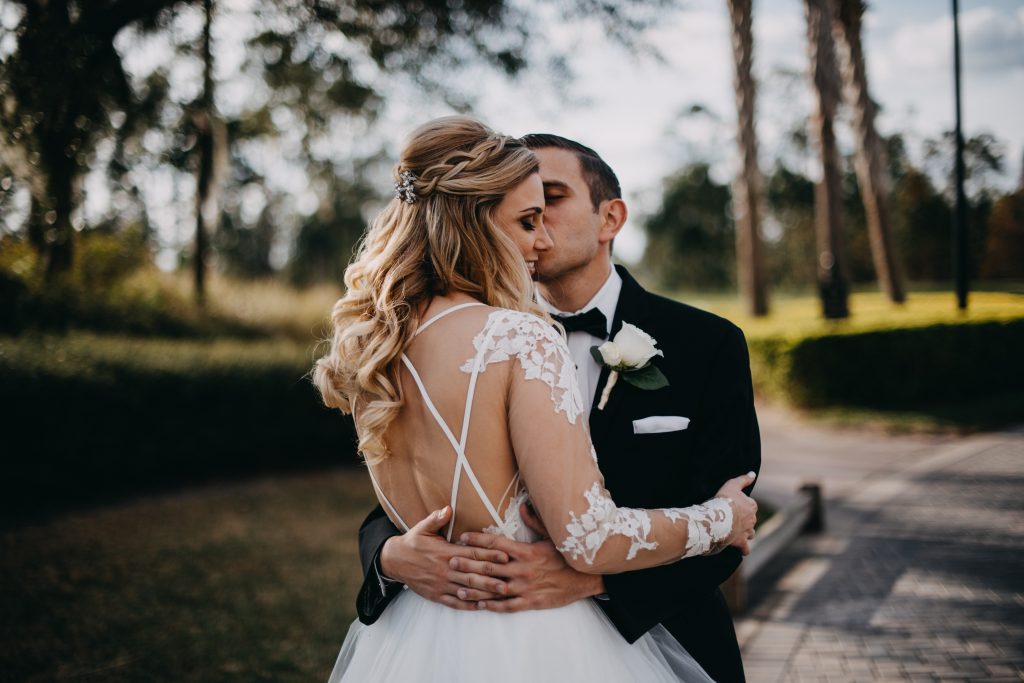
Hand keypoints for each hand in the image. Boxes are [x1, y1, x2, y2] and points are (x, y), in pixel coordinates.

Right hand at [379, 506, 510, 610]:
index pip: (472, 553)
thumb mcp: (422, 527)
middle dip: (491, 578)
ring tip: (500, 595)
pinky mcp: (435, 595)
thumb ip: (437, 518)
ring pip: (466, 590)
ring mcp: (441, 584)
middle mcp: (445, 569)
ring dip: (484, 593)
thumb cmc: (413, 542)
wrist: (394, 561)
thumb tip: (448, 508)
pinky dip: (468, 605)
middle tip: (509, 581)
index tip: (505, 556)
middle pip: (472, 574)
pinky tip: (481, 606)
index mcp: (445, 552)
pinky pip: (454, 602)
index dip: (489, 555)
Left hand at [454, 519, 604, 612]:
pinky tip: (479, 604)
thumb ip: (535, 521)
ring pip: (494, 588)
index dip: (477, 539)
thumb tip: (523, 505)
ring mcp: (525, 587)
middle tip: (451, 561)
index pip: (496, 542)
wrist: (587, 578)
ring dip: (475, 587)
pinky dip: (492, 606)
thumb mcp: (553, 535)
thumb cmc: (568, 555)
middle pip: (489, 566)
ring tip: (458, 586)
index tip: (462, 536)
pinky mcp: (531, 602)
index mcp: (525, 551)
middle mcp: (522, 569)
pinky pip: (507, 605)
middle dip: (468, 563)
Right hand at [714, 471, 758, 555]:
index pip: (751, 504)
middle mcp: (752, 519)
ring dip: (746, 532)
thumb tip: (753, 474)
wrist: (718, 518)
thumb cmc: (724, 500)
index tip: (734, 504)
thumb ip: (743, 479)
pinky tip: (742, 550)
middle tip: (732, 518)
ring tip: (738, 532)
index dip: (743, 504)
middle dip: (745, 519)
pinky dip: (744, 549)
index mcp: (751, 506)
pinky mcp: (740, 542)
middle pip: (751, 519)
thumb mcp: (732, 485)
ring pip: (750, 533)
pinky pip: (746, 548)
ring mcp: (747, 531)